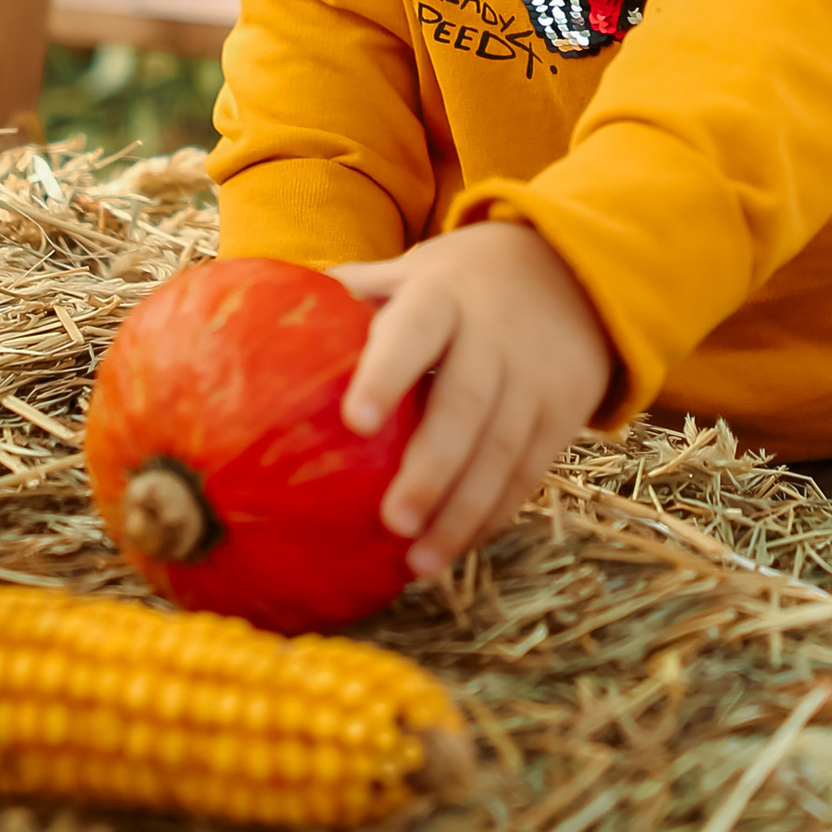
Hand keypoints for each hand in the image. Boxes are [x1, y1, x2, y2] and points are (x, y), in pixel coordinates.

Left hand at [333, 222, 612, 578]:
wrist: (572, 270)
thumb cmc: (459, 283)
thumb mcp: (412, 271)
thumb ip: (354, 294)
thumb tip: (258, 323)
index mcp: (443, 296)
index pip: (414, 332)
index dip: (386, 374)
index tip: (355, 421)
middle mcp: (494, 336)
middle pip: (466, 406)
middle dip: (431, 467)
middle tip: (391, 521)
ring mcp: (534, 377)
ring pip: (502, 451)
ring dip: (461, 512)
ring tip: (418, 562)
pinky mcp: (564, 413)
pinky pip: (528, 472)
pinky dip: (492, 515)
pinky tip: (454, 549)